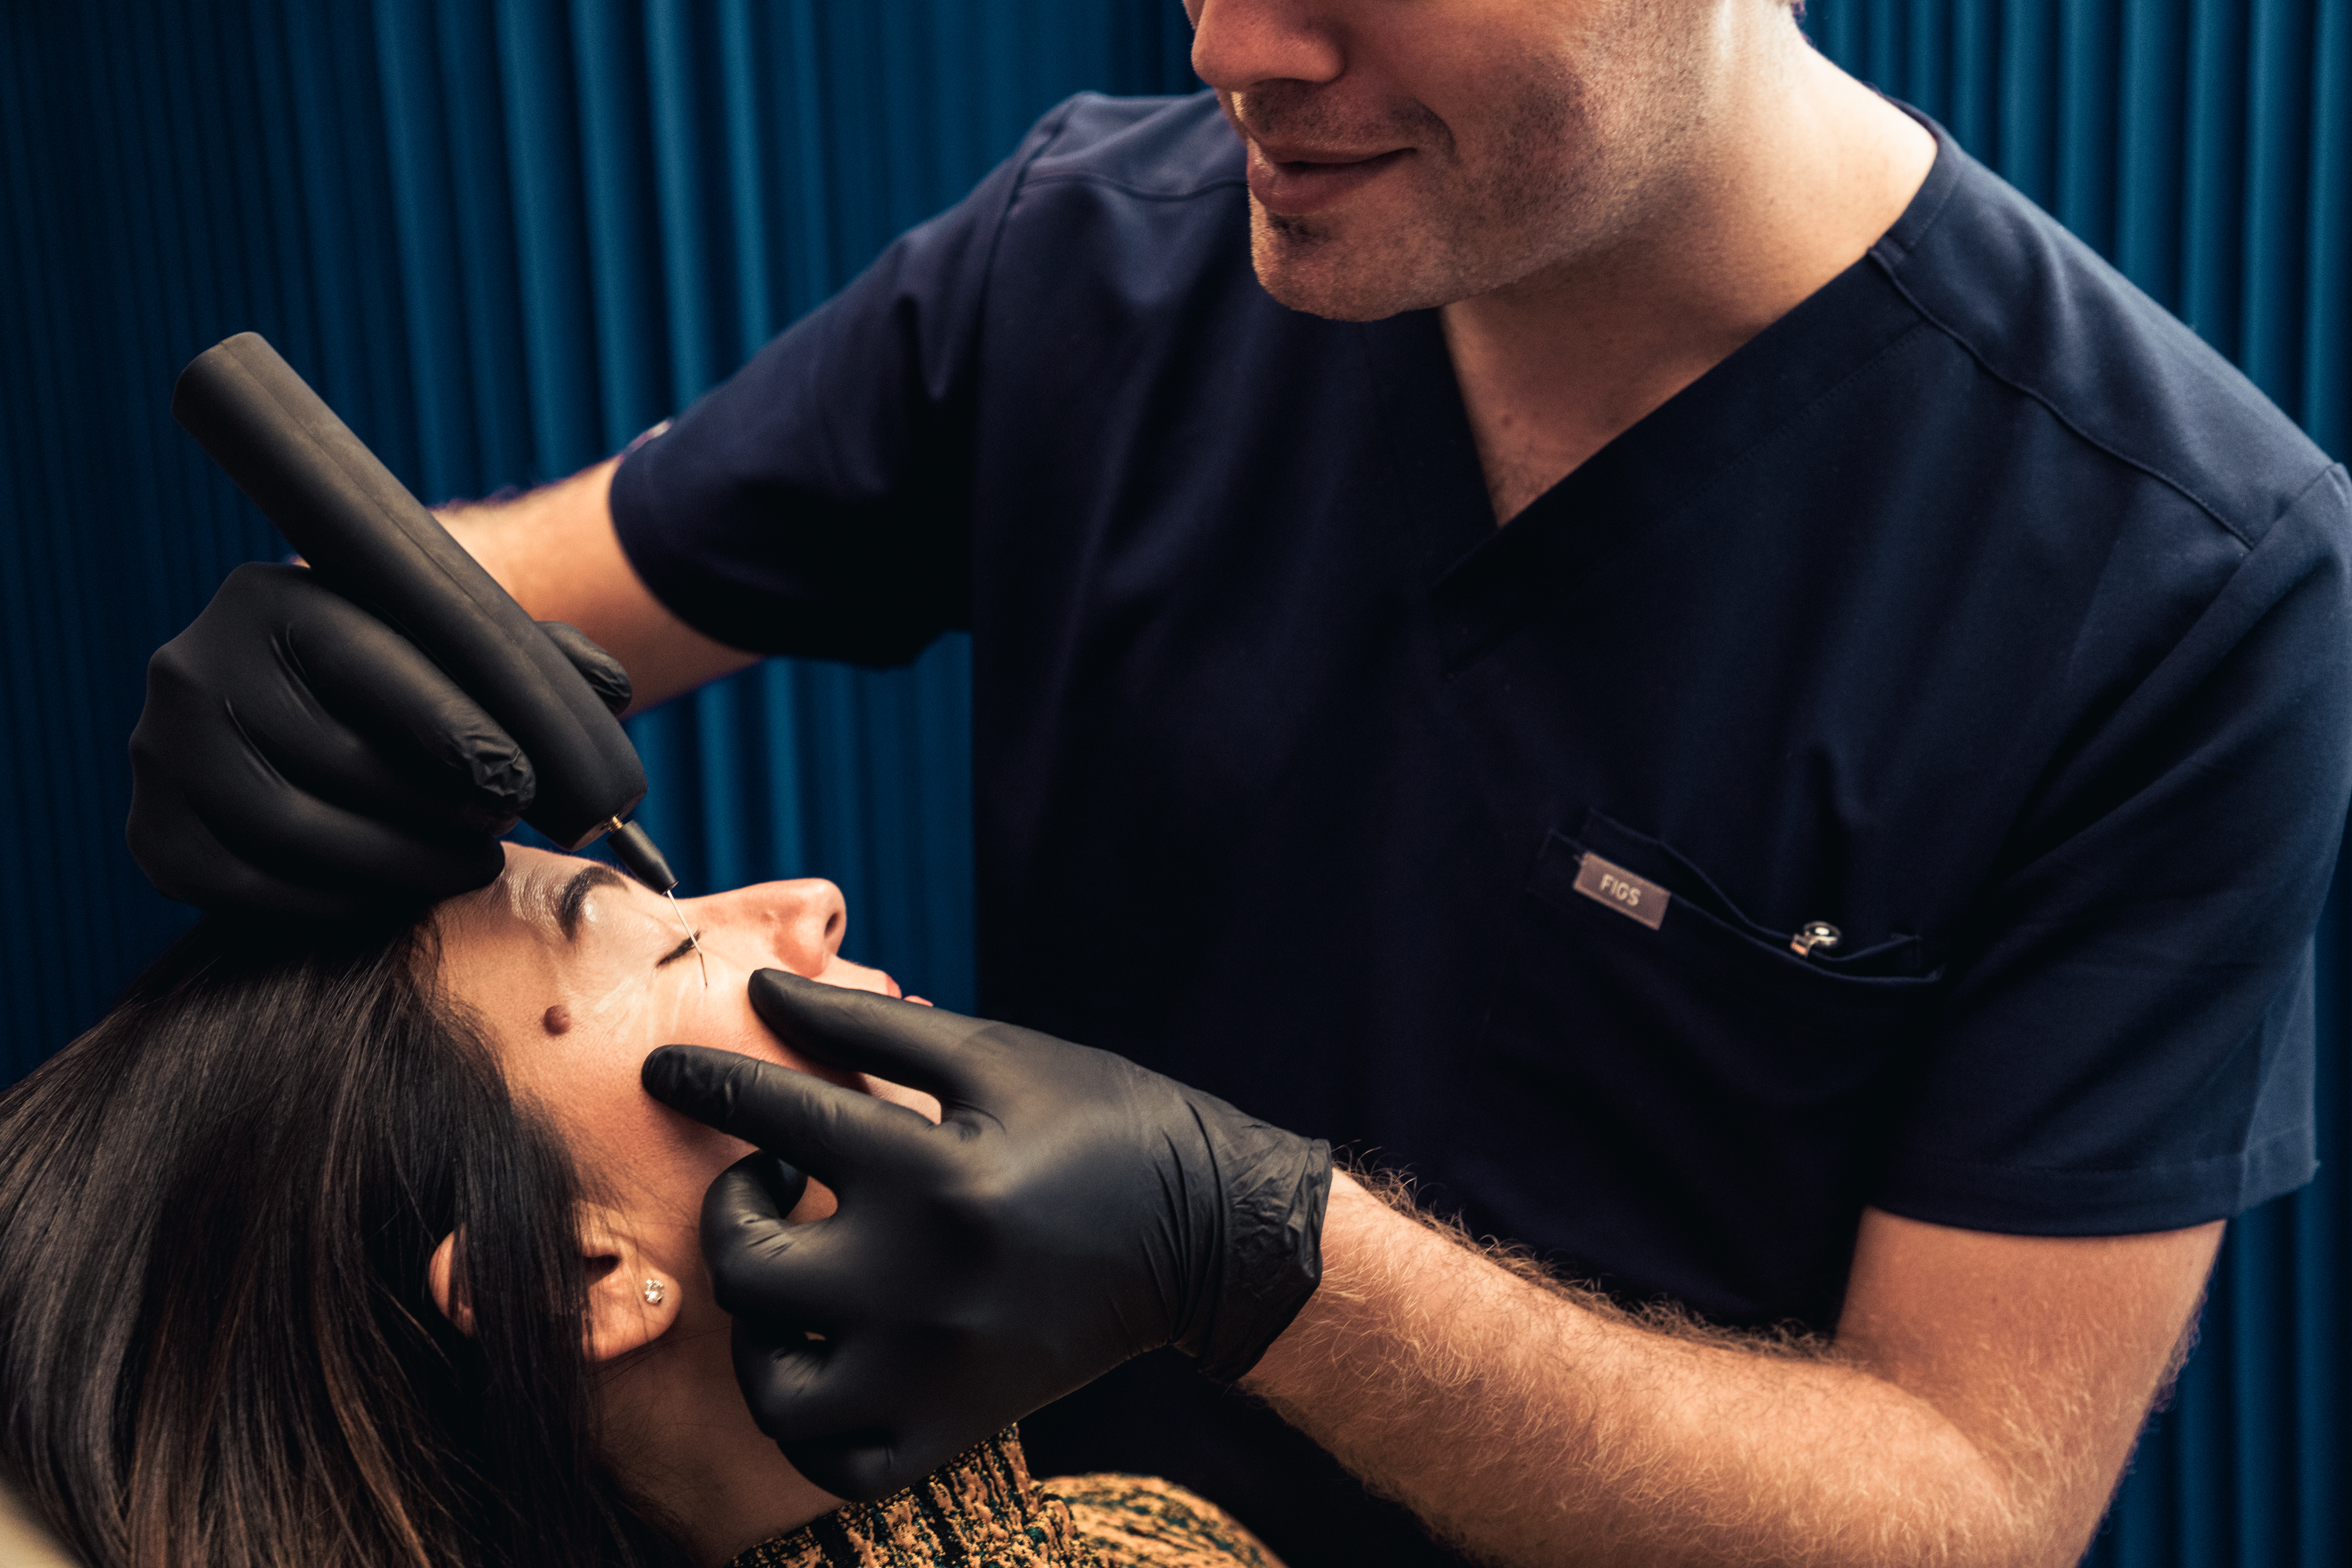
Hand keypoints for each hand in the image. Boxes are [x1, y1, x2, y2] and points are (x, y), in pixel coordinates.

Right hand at [128, 562, 631, 917]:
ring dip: (403, 863)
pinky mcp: (154, 836)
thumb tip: (611, 687)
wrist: (302, 715)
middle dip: (438, 807)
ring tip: (471, 863)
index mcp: (272, 599)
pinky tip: (400, 892)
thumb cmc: (402, 678)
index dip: (457, 733)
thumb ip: (531, 658)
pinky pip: (250, 890)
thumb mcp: (453, 647)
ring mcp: (162, 754)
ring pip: (294, 832)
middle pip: (335, 759)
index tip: (521, 781)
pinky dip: (341, 903)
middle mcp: (195, 667)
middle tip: (502, 827)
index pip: (371, 668)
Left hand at [641, 971, 1331, 1500]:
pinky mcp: (958, 1425)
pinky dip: (804, 1418)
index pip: (781, 1119)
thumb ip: (871, 1028)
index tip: (665, 1069)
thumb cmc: (1100, 1124)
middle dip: (731, 1209)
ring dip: (754, 1325)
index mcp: (942, 1174)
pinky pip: (834, 1459)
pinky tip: (816, 1352)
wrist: (1205, 1233)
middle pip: (751, 1267)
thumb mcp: (996, 1054)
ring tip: (786, 1273)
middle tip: (766, 1178)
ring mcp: (940, 1369)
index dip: (709, 1081)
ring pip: (773, 1387)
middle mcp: (930, 1283)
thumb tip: (763, 994)